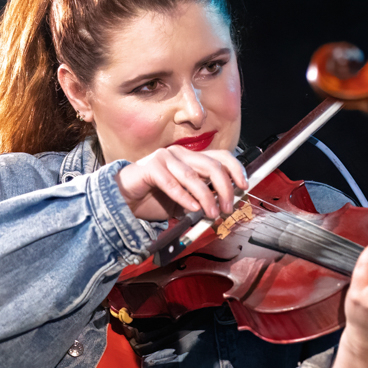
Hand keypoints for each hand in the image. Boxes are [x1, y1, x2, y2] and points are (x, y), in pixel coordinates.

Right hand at [116, 146, 247, 221]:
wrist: (124, 199)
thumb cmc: (155, 198)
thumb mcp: (186, 199)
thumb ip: (203, 197)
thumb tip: (224, 206)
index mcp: (192, 158)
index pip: (221, 157)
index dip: (236, 169)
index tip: (243, 186)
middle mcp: (181, 154)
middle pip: (212, 166)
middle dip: (224, 189)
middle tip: (227, 208)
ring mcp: (165, 158)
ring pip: (193, 176)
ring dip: (206, 197)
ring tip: (211, 213)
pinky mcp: (150, 167)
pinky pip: (172, 183)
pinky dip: (184, 197)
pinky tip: (191, 208)